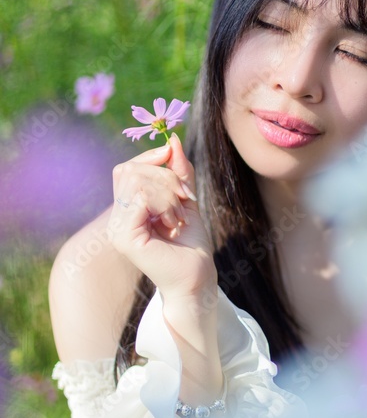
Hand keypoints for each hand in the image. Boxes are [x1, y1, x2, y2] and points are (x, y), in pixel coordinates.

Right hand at [110, 134, 215, 298]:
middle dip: (165, 176)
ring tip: (179, 217)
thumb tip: (171, 139)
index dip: (152, 159)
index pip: (128, 168)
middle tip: (184, 200)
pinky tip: (174, 223)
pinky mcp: (124, 237)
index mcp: (127, 209)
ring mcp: (117, 229)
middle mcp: (116, 219)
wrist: (198, 278)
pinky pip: (141, 197)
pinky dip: (165, 203)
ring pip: (136, 181)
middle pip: (130, 169)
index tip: (178, 169)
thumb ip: (178, 172)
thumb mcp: (186, 199)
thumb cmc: (192, 245)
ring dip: (167, 192)